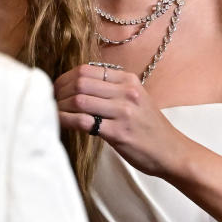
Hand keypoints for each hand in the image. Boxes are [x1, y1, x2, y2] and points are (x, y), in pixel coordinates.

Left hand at [54, 63, 190, 177]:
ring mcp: (124, 112)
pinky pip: (84, 122)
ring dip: (60, 106)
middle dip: (59, 91)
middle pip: (80, 82)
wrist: (172, 152)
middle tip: (50, 101)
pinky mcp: (119, 132)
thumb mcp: (136, 99)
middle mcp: (127, 92)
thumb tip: (77, 87)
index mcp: (129, 80)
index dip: (65, 78)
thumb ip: (111, 90)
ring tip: (52, 113)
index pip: (87, 70)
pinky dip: (66, 121)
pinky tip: (60, 124)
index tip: (56, 88)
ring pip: (79, 100)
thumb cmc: (149, 128)